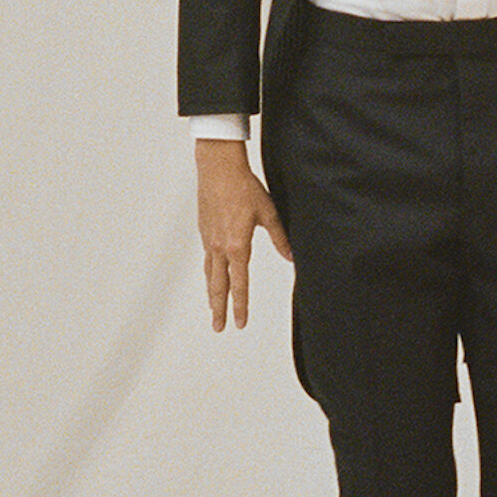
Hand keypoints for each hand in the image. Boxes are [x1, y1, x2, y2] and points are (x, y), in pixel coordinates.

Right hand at [194, 139, 291, 329]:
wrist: (218, 168)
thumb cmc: (244, 187)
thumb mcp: (268, 213)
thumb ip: (280, 238)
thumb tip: (292, 258)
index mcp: (237, 245)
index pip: (239, 284)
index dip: (240, 305)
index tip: (239, 323)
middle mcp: (219, 246)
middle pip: (218, 285)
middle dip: (219, 308)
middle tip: (218, 327)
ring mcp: (209, 239)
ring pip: (209, 273)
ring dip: (211, 293)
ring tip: (213, 308)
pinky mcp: (204, 230)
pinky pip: (207, 257)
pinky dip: (209, 272)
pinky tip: (212, 275)